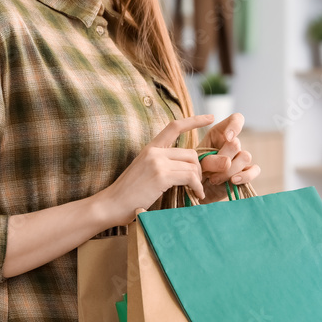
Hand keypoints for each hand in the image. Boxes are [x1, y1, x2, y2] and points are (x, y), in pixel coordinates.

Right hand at [98, 115, 212, 225]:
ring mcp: (157, 162)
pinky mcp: (161, 175)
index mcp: (150, 148)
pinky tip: (196, 195)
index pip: (175, 126)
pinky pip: (189, 177)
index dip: (194, 120)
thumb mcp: (144, 170)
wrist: (111, 204)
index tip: (210, 118)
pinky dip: (197, 187)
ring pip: (192, 165)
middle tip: (197, 183)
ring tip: (196, 191)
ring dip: (198, 181)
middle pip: (191, 152)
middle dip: (199, 169)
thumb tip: (183, 167)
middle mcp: (154, 151)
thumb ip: (161, 164)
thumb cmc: (128, 193)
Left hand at [198, 113, 259, 186]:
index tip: (227, 137)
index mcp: (219, 134)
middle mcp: (232, 144)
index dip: (235, 126)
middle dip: (221, 159)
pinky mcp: (246, 172)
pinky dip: (245, 176)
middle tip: (208, 171)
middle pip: (236, 143)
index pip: (236, 119)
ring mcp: (240, 158)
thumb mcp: (196, 163)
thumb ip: (209, 160)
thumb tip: (228, 163)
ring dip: (228, 171)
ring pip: (245, 157)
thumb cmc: (194, 171)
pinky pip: (254, 170)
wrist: (196, 190)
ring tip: (213, 179)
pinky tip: (233, 181)